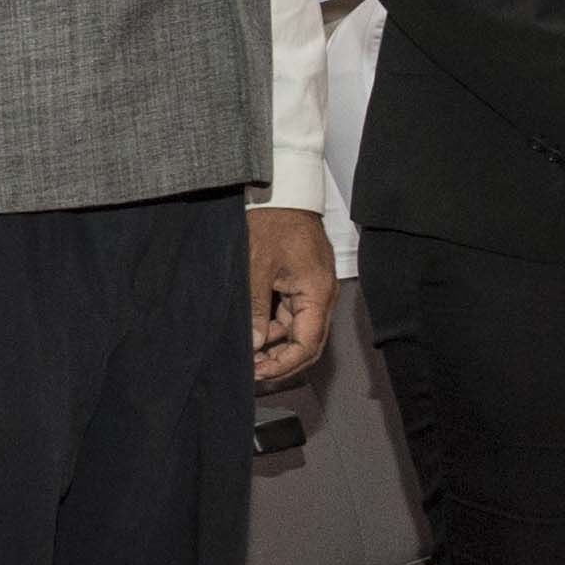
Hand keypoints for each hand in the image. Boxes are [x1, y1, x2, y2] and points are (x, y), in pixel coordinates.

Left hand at [248, 207, 334, 386]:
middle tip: (250, 370)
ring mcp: (312, 289)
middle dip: (279, 360)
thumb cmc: (273, 221)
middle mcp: (320, 295)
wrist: (281, 191)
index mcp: (317, 293)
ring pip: (294, 329)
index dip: (284, 365)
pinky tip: (251, 331)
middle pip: (304, 342)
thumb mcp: (257, 265)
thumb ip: (256, 309)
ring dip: (272, 344)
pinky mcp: (300, 283)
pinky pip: (289, 313)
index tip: (258, 373)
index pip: (307, 345)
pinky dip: (271, 325)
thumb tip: (254, 344)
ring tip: (244, 352)